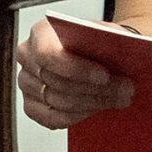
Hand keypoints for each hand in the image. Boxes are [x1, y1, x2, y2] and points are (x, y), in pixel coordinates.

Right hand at [16, 17, 135, 129]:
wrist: (94, 51)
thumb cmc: (97, 41)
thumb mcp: (105, 32)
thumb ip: (108, 38)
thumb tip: (120, 53)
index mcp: (40, 33)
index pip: (48, 54)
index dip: (76, 68)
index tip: (105, 76)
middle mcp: (27, 56)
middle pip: (57, 82)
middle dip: (95, 89)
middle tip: (125, 90)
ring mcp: (26, 82)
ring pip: (58, 101)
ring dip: (93, 103)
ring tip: (119, 98)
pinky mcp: (31, 105)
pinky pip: (52, 119)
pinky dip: (78, 117)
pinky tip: (96, 108)